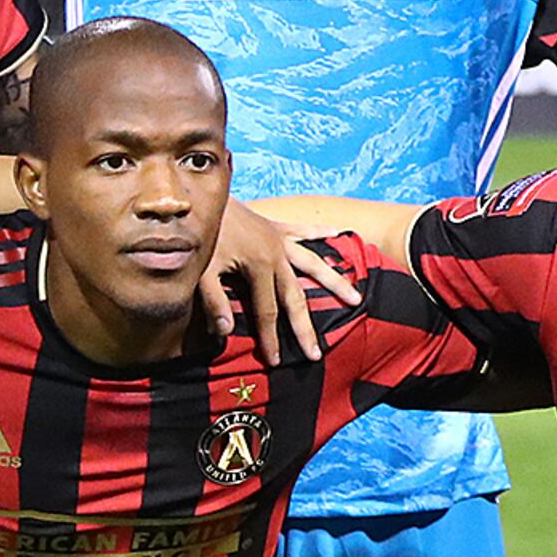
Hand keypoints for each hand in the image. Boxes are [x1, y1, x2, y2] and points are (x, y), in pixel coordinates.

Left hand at [203, 200, 351, 363]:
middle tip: (316, 353)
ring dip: (334, 282)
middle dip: (305, 327)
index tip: (275, 362)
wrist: (201, 194)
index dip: (271, 338)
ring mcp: (279, 239)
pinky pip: (303, 231)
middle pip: (295, 296)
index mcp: (260, 267)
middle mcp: (277, 254)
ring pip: (313, 264)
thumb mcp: (200, 270)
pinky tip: (338, 232)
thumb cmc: (201, 234)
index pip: (268, 311)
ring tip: (356, 298)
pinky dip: (320, 233)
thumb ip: (213, 302)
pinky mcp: (275, 226)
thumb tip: (224, 333)